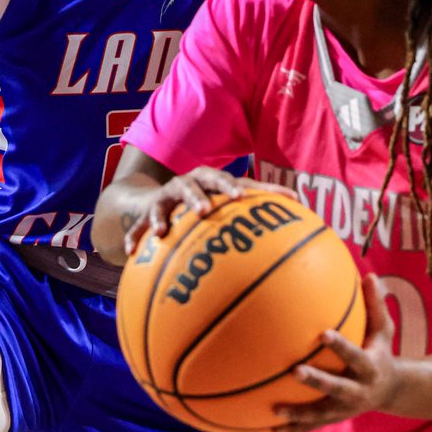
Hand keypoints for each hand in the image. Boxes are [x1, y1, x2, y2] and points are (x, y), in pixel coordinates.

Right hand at [122, 170, 298, 256]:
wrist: (157, 198)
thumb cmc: (206, 203)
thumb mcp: (228, 202)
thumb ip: (259, 205)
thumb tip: (300, 206)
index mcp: (212, 181)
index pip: (228, 180)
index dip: (237, 187)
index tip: (244, 197)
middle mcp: (189, 184)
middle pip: (195, 184)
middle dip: (198, 196)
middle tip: (205, 210)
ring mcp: (166, 197)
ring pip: (164, 202)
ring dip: (163, 215)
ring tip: (163, 231)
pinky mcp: (147, 212)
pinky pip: (139, 225)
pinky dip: (135, 236)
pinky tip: (131, 251)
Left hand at [270, 273, 400, 431]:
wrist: (391, 391)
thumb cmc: (380, 351)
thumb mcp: (383, 330)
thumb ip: (376, 305)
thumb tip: (369, 274)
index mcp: (369, 367)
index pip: (355, 356)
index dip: (341, 346)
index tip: (323, 334)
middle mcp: (358, 391)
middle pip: (336, 388)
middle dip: (317, 381)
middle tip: (294, 371)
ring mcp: (344, 409)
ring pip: (321, 414)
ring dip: (299, 415)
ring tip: (275, 410)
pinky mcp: (332, 419)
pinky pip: (310, 427)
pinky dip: (290, 430)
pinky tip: (267, 430)